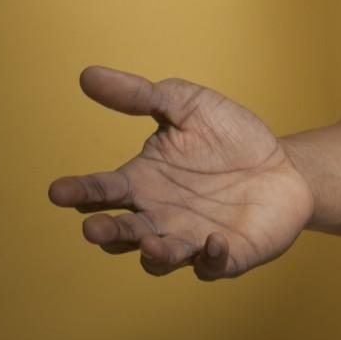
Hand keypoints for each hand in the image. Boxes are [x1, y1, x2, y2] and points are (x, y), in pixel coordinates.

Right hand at [47, 66, 315, 279]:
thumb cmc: (228, 136)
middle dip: (106, 232)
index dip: (79, 192)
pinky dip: (210, 259)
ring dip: (154, 252)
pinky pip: (213, 265)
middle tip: (93, 227)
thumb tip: (87, 74)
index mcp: (142, 183)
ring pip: (160, 257)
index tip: (58, 190)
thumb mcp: (186, 106)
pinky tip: (212, 242)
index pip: (102, 192)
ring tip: (150, 241)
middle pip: (121, 233)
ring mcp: (190, 240)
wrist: (282, 164)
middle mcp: (158, 218)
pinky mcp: (227, 255)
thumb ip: (140, 95)